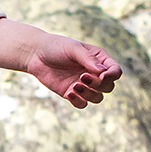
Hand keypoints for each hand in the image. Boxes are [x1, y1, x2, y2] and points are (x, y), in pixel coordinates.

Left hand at [0, 18, 122, 108]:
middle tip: (82, 76)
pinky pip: (82, 104)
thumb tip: (103, 71)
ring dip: (89, 94)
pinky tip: (69, 92)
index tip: (102, 75)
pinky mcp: (71, 93)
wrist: (35, 55)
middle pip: (108, 87)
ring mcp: (83, 85)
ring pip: (97, 98)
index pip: (115, 71)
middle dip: (98, 85)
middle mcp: (93, 74)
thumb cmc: (55, 47)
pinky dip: (78, 101)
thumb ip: (88, 59)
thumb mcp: (73, 48)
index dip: (112, 76)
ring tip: (74, 86)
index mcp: (99, 60)